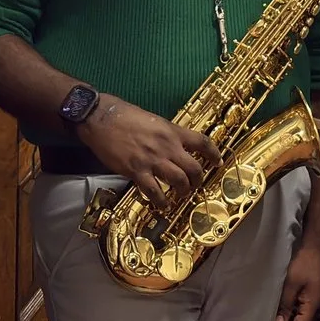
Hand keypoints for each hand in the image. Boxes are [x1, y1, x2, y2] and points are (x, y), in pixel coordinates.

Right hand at [75, 96, 216, 204]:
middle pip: (194, 168)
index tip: (218, 162)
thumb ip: (166, 134)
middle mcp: (167, 146)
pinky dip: (161, 201)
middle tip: (195, 185)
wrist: (101, 118)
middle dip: (198, 180)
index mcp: (172, 131)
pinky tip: (162, 205)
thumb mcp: (153, 120)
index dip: (214, 154)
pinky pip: (154, 191)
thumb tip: (174, 145)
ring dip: (183, 190)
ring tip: (181, 194)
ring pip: (179, 181)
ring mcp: (152, 160)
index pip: (202, 142)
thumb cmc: (125, 115)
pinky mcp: (137, 171)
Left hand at [275, 237, 319, 320]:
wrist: (318, 245)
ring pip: (302, 315)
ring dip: (288, 316)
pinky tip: (282, 303)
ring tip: (273, 314)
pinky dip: (292, 308)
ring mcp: (317, 298)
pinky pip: (303, 306)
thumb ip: (286, 305)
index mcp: (314, 304)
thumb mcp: (291, 283)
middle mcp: (318, 304)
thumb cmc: (305, 262)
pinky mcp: (315, 291)